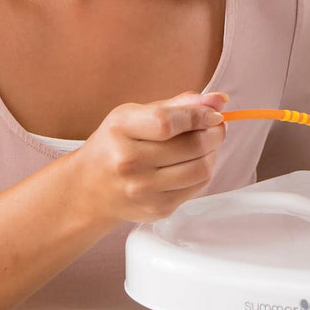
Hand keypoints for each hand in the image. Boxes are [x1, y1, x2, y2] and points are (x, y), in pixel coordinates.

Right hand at [72, 91, 227, 223]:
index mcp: (121, 129)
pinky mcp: (158, 209)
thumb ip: (178, 106)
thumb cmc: (116, 145)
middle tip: (216, 127)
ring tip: (205, 145)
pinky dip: (202, 172)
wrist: (89, 189)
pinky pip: (197, 187)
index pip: (168, 122)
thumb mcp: (135, 115)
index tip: (214, 113)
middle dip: (214, 133)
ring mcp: (143, 190)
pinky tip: (192, 163)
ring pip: (201, 169)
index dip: (199, 116)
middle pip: (192, 146)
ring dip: (212, 153)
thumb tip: (219, 100)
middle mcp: (129, 162)